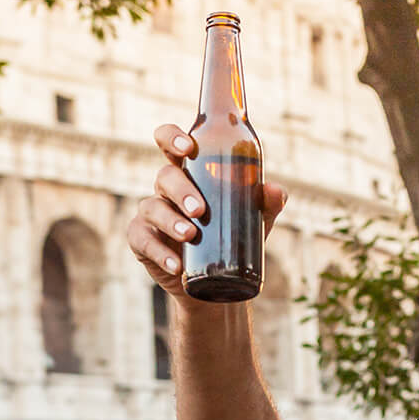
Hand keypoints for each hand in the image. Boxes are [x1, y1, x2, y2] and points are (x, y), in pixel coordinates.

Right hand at [125, 124, 288, 298]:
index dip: (173, 138)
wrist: (214, 281)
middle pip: (164, 176)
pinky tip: (176, 264)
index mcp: (190, 174)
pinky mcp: (142, 241)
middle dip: (181, 190)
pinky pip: (143, 241)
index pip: (171, 144)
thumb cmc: (230, 236)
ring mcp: (152, 214)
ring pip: (153, 208)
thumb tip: (276, 191)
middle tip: (200, 210)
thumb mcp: (253, 220)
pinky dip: (159, 252)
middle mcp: (167, 190)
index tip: (188, 147)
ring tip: (190, 235)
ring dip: (171, 221)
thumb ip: (265, 203)